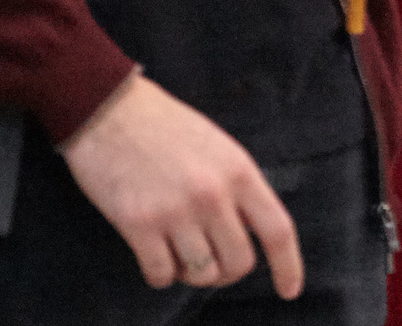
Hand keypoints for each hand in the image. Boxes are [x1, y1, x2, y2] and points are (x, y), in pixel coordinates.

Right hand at [59, 74, 302, 297]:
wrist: (112, 111)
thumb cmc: (168, 129)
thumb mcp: (221, 150)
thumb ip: (239, 188)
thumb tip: (251, 233)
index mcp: (241, 173)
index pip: (277, 230)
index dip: (289, 266)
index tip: (290, 290)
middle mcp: (213, 195)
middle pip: (239, 262)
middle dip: (228, 273)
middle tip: (213, 263)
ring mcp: (176, 211)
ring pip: (201, 274)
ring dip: (193, 274)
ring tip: (181, 252)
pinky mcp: (137, 224)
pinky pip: (161, 275)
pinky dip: (161, 276)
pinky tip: (156, 256)